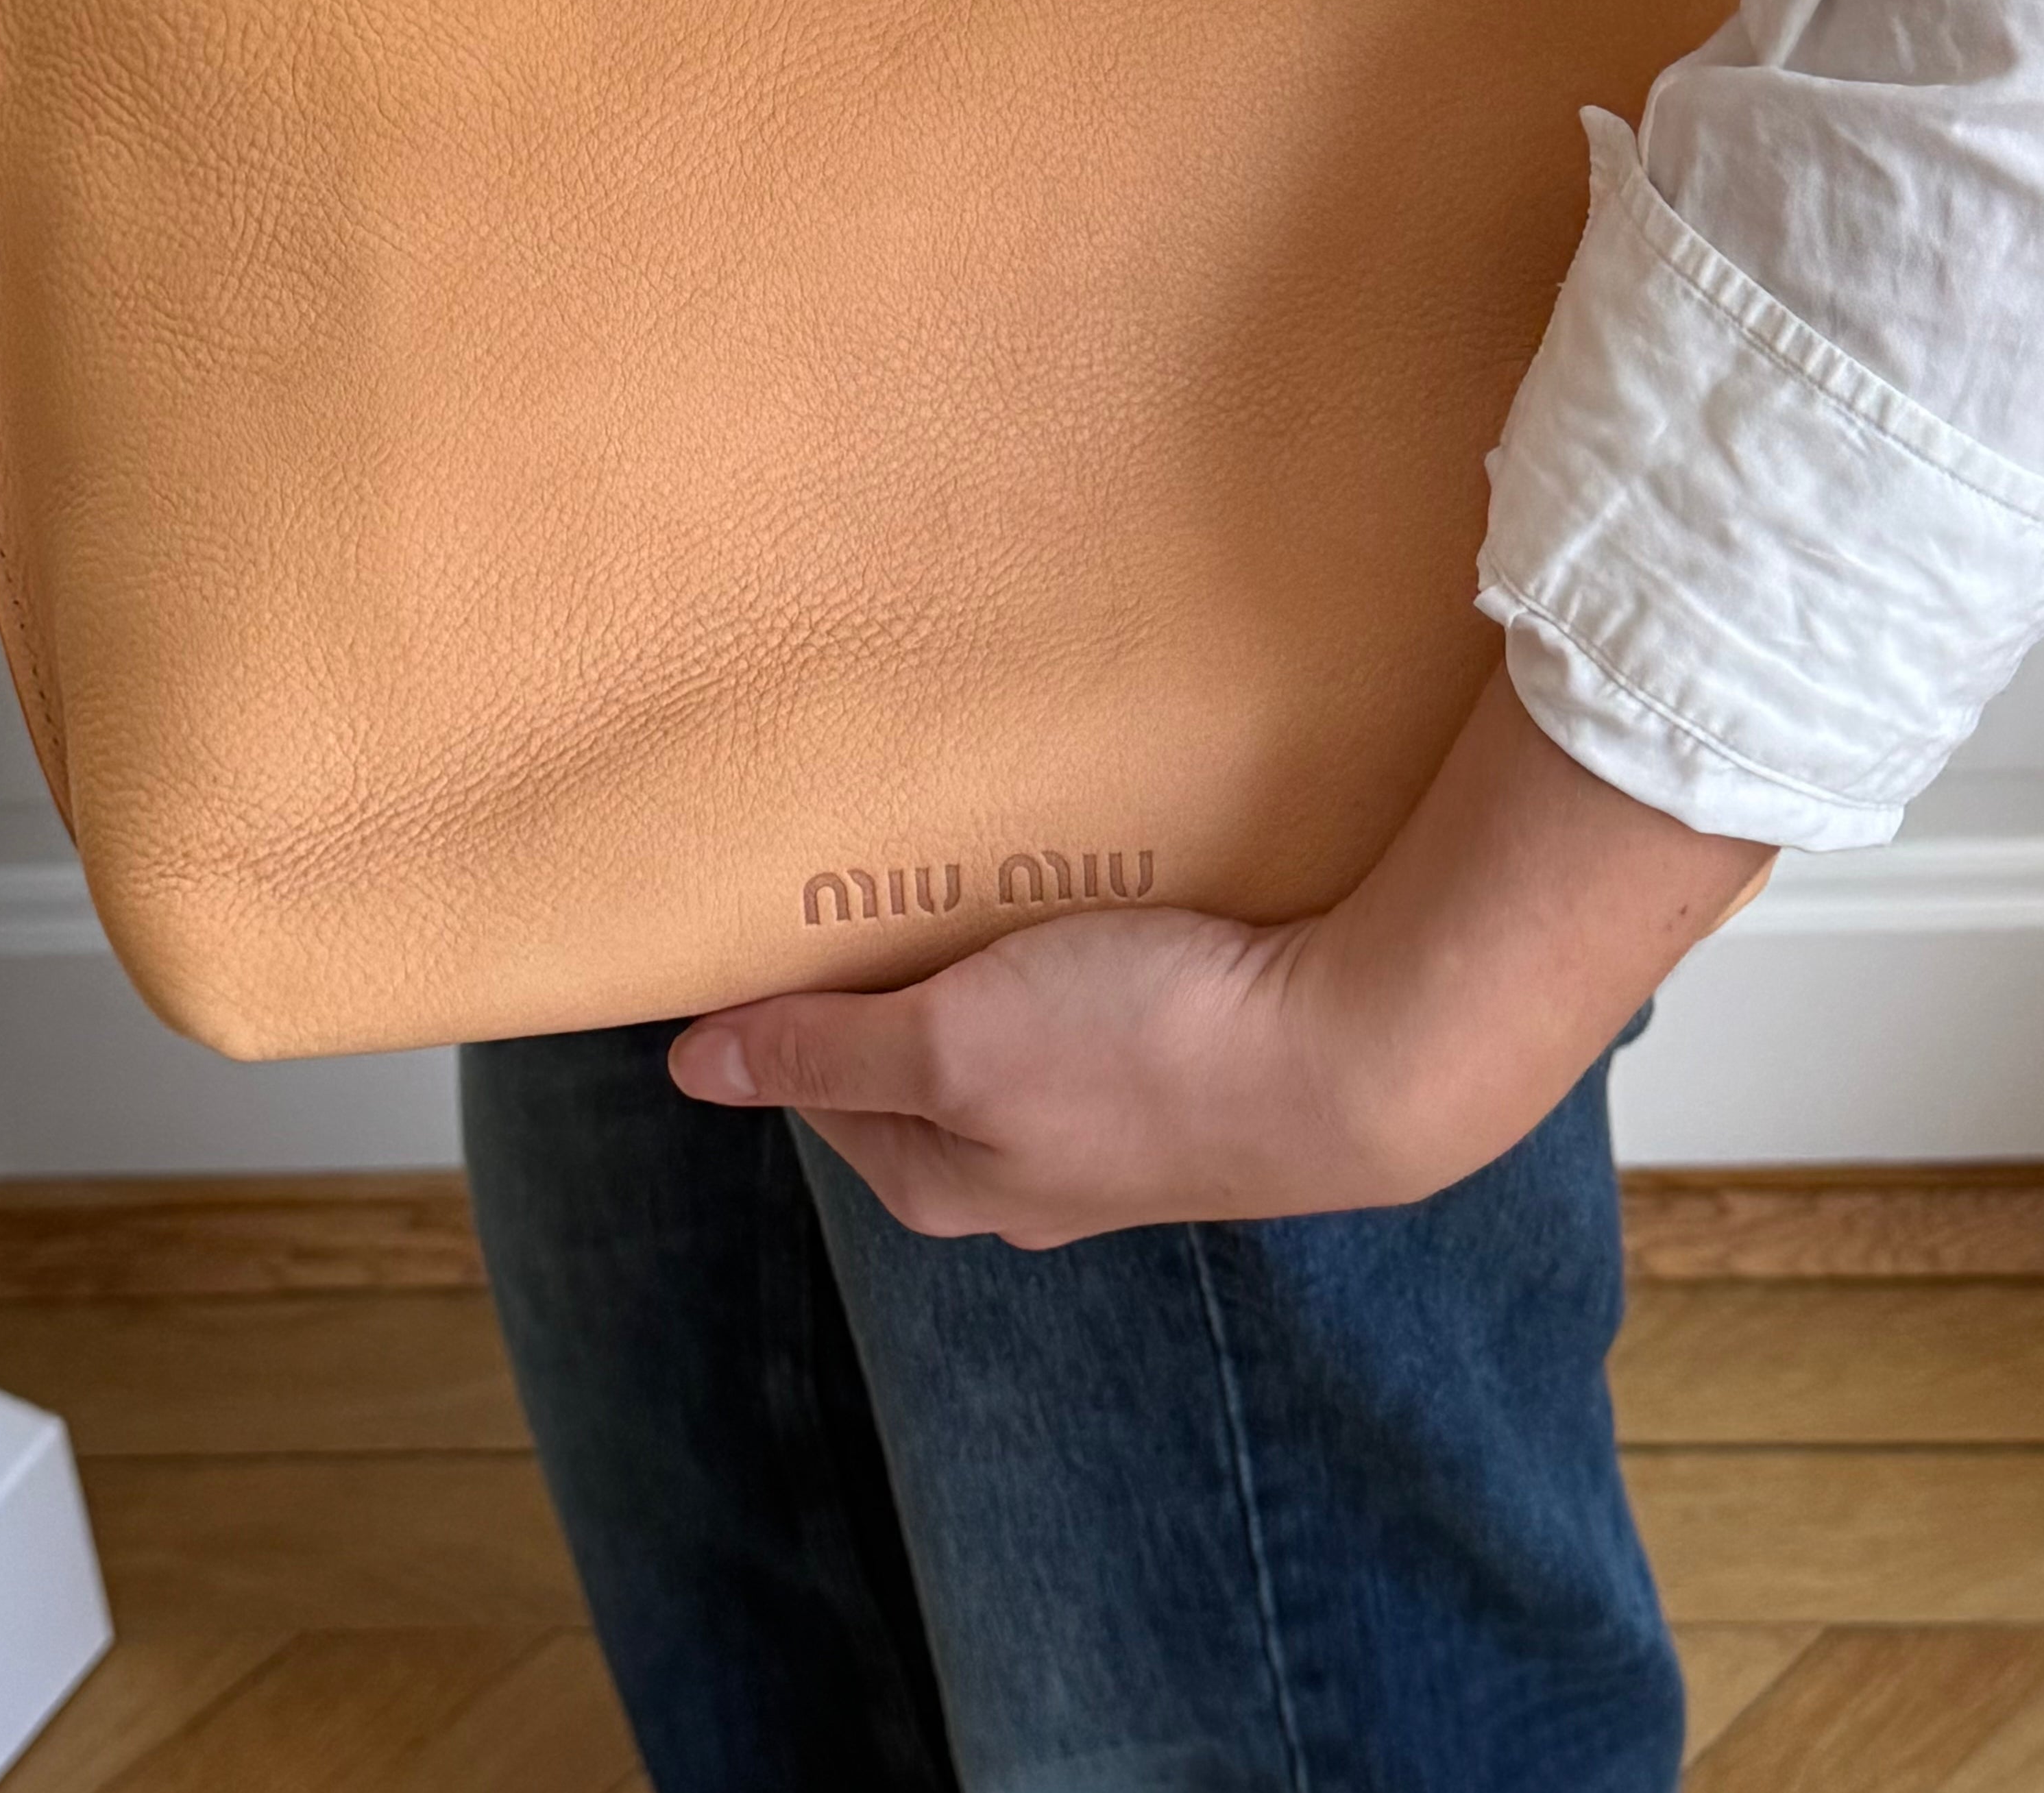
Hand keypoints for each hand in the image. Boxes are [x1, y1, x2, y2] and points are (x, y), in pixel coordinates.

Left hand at [667, 664, 1773, 1245]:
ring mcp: (1117, 1122)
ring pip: (1012, 1029)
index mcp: (949, 1184)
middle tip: (876, 864)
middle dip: (892, 976)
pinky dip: (1072, 948)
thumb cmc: (1142, 1053)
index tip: (780, 908)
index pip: (823, 1084)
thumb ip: (825, 1047)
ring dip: (989, 958)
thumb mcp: (950, 1045)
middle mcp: (1025, 1172)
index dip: (791, 1001)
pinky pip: (1096, 1001)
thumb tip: (685, 1070)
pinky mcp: (1192, 1061)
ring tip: (980, 860)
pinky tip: (1087, 890)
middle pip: (917, 1059)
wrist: (1358, 1055)